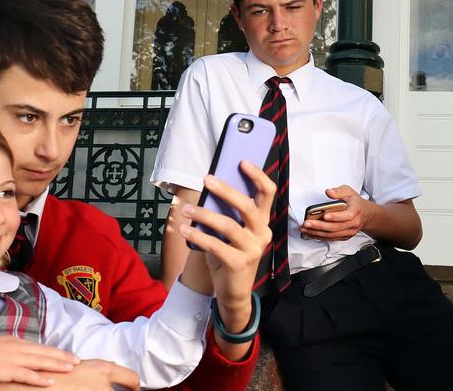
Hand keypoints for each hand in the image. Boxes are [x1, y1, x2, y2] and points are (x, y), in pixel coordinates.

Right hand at [0, 360, 139, 390]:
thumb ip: (8, 349)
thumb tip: (16, 354)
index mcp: (14, 341)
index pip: (38, 346)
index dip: (53, 350)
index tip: (66, 353)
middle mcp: (17, 348)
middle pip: (44, 352)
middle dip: (62, 356)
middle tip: (77, 360)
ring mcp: (13, 359)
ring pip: (41, 362)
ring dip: (57, 365)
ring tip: (71, 367)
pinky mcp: (6, 371)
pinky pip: (27, 375)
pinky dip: (40, 378)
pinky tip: (52, 381)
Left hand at [179, 160, 273, 320]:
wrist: (232, 291)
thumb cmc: (229, 252)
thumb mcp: (229, 231)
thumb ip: (224, 212)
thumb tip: (208, 187)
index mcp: (262, 221)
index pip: (268, 194)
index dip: (258, 176)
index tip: (242, 161)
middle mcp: (262, 233)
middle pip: (247, 206)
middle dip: (226, 191)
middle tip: (206, 179)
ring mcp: (252, 249)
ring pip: (228, 226)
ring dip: (203, 215)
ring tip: (185, 210)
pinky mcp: (238, 264)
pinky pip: (215, 246)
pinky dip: (197, 236)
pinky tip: (184, 229)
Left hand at [300, 185, 370, 240]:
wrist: (366, 214)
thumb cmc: (355, 202)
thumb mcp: (349, 192)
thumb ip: (339, 191)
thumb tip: (329, 192)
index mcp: (355, 211)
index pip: (347, 216)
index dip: (336, 217)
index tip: (325, 216)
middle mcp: (353, 223)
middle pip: (336, 227)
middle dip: (320, 226)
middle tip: (307, 223)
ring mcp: (349, 231)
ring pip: (332, 234)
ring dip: (317, 233)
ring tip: (305, 229)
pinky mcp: (345, 236)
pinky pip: (331, 238)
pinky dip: (320, 236)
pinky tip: (310, 233)